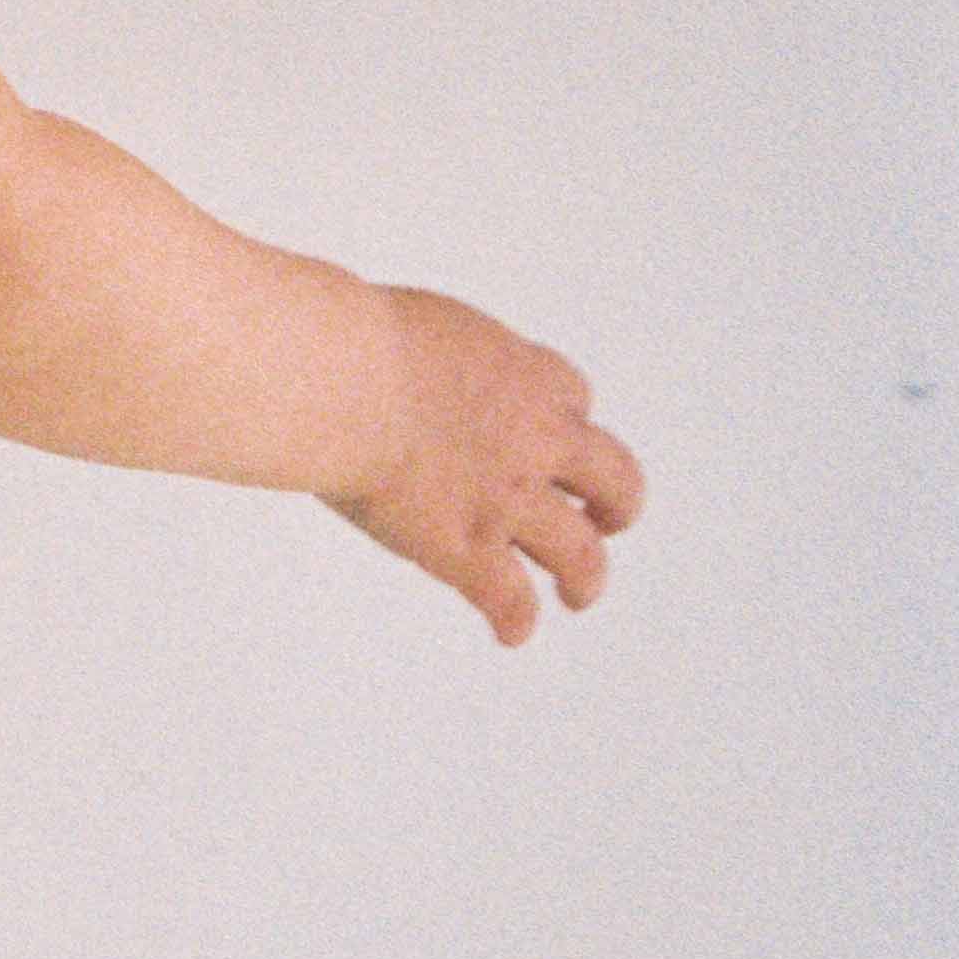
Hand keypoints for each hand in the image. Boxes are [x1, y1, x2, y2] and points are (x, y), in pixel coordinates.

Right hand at [324, 282, 643, 645]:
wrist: (342, 380)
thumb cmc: (357, 342)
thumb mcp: (422, 326)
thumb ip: (440, 357)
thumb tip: (408, 368)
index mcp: (522, 374)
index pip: (573, 399)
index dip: (565, 423)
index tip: (552, 435)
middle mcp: (532, 439)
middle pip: (614, 476)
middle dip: (615, 502)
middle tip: (605, 520)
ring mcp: (505, 499)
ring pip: (580, 552)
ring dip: (586, 577)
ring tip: (578, 594)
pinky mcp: (467, 548)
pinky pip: (510, 600)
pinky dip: (515, 620)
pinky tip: (510, 632)